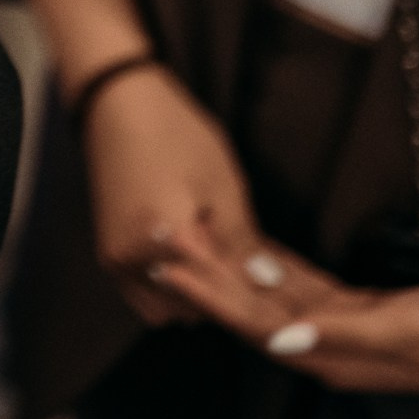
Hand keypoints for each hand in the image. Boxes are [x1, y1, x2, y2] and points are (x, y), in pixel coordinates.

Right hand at [79, 65, 261, 326]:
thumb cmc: (174, 135)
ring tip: (238, 278)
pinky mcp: (110, 254)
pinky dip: (177, 296)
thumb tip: (270, 284)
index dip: (271, 304)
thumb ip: (244, 243)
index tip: (308, 311)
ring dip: (206, 304)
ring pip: (173, 312)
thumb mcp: (223, 186)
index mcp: (166, 240)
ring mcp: (117, 261)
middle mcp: (134, 260)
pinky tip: (204, 272)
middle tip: (276, 290)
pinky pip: (148, 299)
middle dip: (241, 305)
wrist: (116, 106)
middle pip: (202, 309)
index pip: (230, 291)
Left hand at [150, 228, 418, 393]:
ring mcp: (346, 330)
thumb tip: (278, 342)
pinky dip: (273, 268)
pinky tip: (250, 251)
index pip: (252, 327)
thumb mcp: (406, 333)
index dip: (207, 295)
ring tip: (192, 241)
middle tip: (163, 241)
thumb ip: (339, 336)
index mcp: (333, 359)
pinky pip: (304, 288)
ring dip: (232, 269)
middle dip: (207, 277)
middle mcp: (330, 348)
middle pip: (252, 311)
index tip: (166, 266)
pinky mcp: (365, 310)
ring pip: (274, 297)